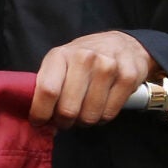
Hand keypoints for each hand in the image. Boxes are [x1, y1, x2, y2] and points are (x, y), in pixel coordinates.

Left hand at [30, 30, 156, 126]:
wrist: (121, 44)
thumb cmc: (83, 59)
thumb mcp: (59, 64)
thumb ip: (46, 87)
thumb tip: (39, 122)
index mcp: (60, 55)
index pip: (47, 90)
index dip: (41, 113)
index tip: (39, 122)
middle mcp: (84, 58)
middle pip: (68, 109)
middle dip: (63, 122)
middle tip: (64, 120)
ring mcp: (108, 66)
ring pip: (89, 116)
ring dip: (84, 122)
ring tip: (83, 112)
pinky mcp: (128, 77)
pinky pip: (109, 114)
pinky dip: (102, 118)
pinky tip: (100, 108)